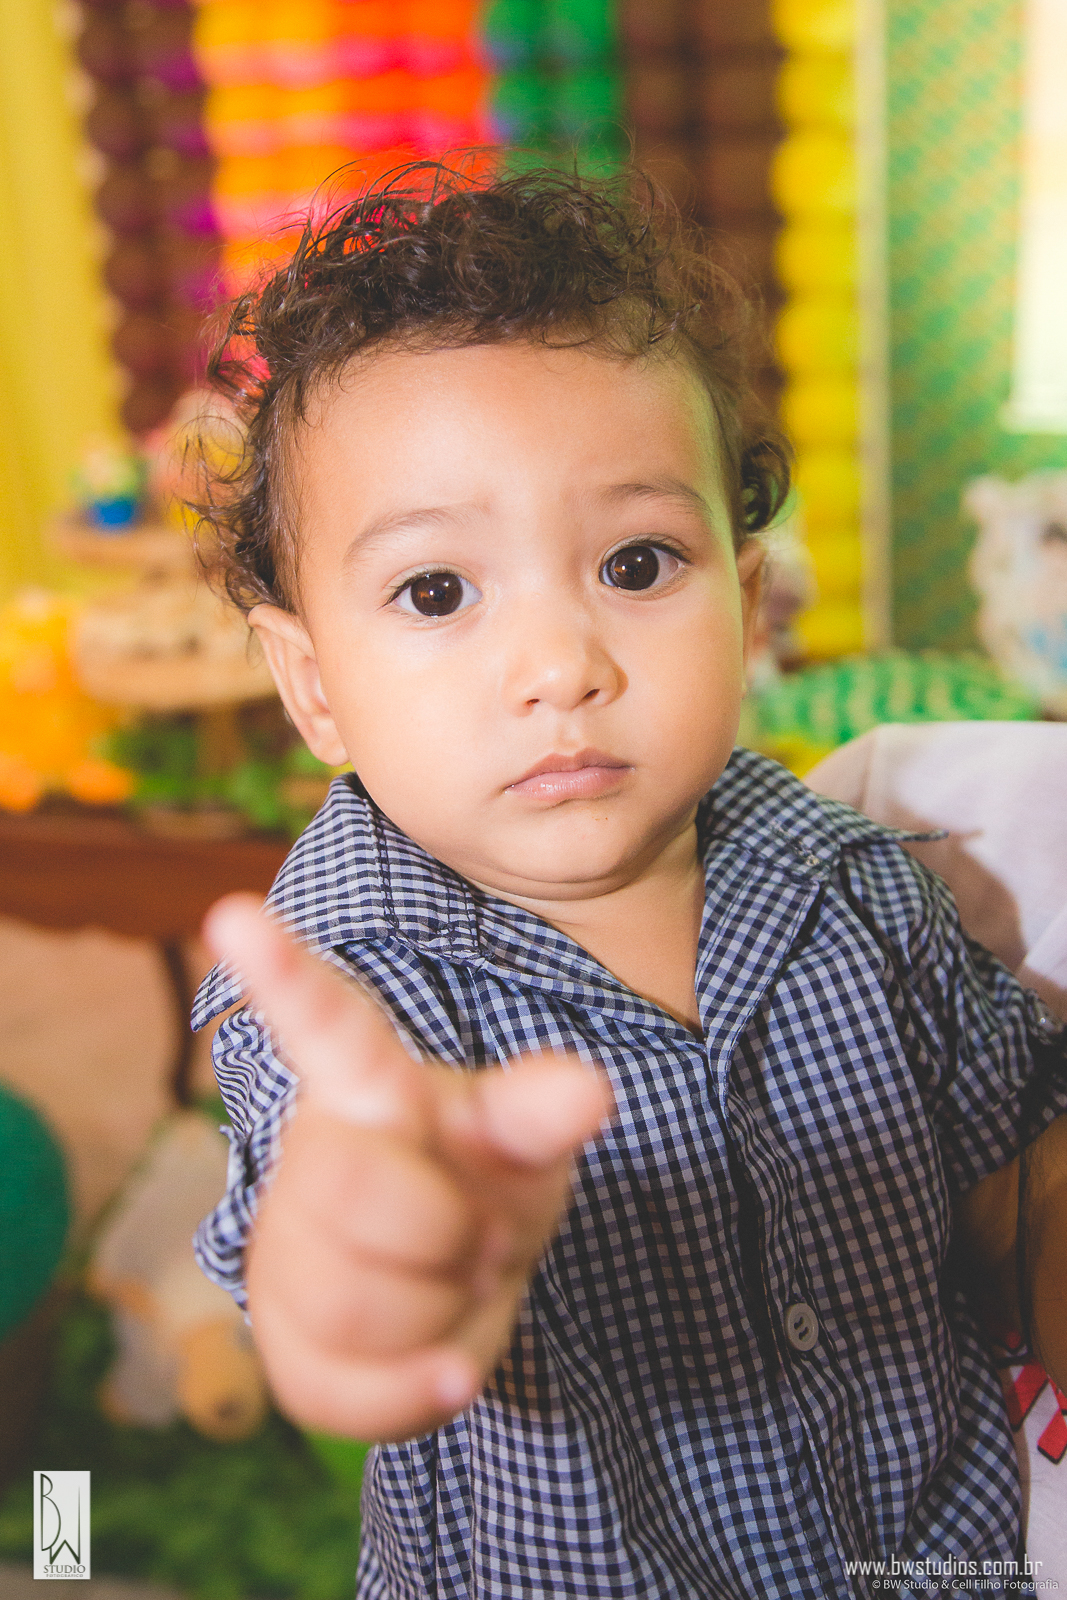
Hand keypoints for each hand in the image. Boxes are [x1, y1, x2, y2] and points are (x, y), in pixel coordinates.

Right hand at [203, 894, 613, 1442]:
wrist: (466, 1279)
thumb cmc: (485, 1175)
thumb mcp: (524, 1134)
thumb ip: (542, 1109)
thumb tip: (587, 1089)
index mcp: (369, 1083)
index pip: (326, 1021)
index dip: (283, 972)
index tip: (234, 913)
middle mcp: (312, 1153)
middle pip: (353, 1189)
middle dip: (445, 1225)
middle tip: (481, 1231)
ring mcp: (288, 1248)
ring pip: (352, 1296)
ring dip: (442, 1304)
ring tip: (462, 1278)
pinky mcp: (288, 1342)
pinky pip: (340, 1387)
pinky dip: (415, 1388)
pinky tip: (449, 1365)